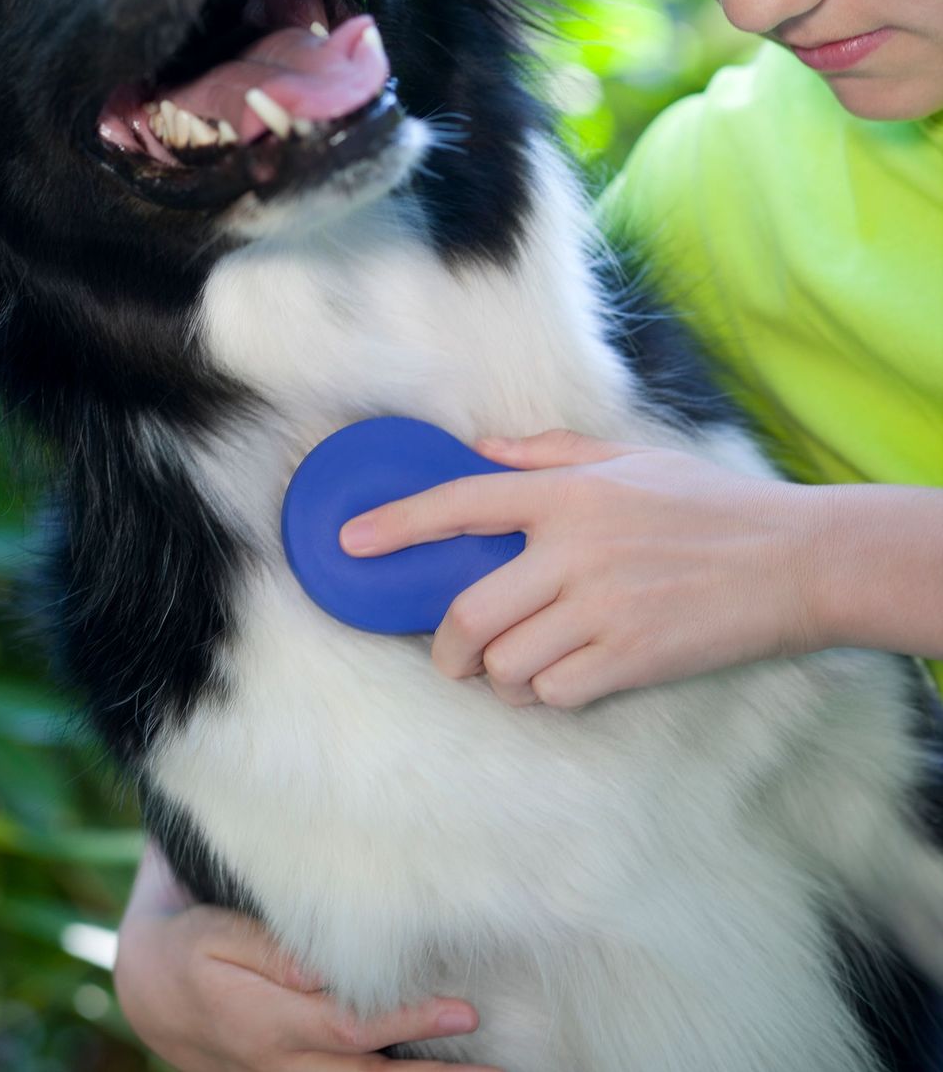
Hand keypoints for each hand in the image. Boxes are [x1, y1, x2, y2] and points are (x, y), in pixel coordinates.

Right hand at [114, 843, 502, 1070]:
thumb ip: (275, 950)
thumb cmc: (193, 946)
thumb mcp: (219, 935)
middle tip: (499, 1070)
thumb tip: (327, 966)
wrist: (151, 992)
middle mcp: (281, 1064)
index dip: (409, 1022)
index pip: (353, 1028)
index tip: (463, 1010)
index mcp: (267, 1023)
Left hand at [340, 429, 820, 706]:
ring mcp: (603, 608)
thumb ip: (551, 454)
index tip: (353, 542)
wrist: (792, 560)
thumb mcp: (632, 459)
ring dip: (500, 676)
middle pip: (469, 613)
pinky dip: (546, 694)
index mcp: (570, 495)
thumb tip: (484, 450)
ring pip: (506, 664)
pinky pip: (554, 693)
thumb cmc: (710, 505)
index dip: (399, 523)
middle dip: (447, 647)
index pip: (463, 502)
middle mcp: (576, 550)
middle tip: (453, 654)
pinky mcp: (632, 658)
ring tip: (520, 667)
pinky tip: (564, 678)